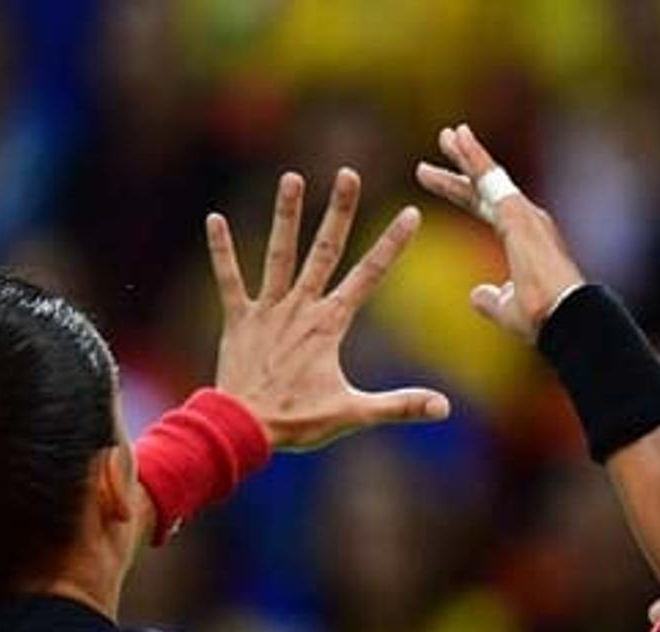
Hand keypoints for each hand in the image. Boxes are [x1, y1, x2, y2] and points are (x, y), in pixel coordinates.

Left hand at [205, 169, 449, 450]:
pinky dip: (222, 251)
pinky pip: (228, 279)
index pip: (369, 275)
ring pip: (279, 254)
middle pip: (324, 250)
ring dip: (285, 216)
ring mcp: (267, 311)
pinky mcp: (238, 320)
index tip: (410, 214)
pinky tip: (214, 219)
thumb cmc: (298, 422)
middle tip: (349, 173)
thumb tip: (445, 408)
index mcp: (330, 324)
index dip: (392, 244)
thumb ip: (400, 406)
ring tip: (292, 178)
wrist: (242, 429)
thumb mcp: (354, 413)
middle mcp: (300, 308)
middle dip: (340, 211)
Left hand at [415, 125, 584, 340]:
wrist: (563, 316)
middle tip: (445, 140)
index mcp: (523, 240)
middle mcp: (527, 221)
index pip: (486, 207)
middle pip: (487, 187)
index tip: (436, 180)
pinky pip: (491, 178)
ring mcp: (525, 215)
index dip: (462, 192)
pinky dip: (475, 157)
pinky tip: (460, 139)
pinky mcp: (519, 213)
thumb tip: (477, 294)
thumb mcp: (507, 308)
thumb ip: (491, 299)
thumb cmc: (543, 318)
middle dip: (463, 166)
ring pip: (490, 177)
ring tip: (449, 134)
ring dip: (468, 154)